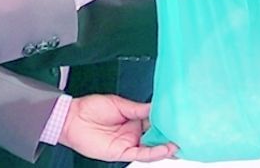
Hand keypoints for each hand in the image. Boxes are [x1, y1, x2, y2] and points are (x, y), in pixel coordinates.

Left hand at [59, 95, 176, 161]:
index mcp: (134, 118)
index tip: (181, 118)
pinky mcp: (122, 153)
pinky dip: (154, 153)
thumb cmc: (91, 108)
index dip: (167, 121)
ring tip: (181, 143)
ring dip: (167, 146)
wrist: (72, 118)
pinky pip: (141, 155)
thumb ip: (139, 109)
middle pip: (157, 135)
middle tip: (187, 133)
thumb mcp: (119, 104)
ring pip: (152, 147)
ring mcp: (128, 143)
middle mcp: (133, 132)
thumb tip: (157, 107)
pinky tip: (166, 149)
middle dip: (171, 135)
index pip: (155, 121)